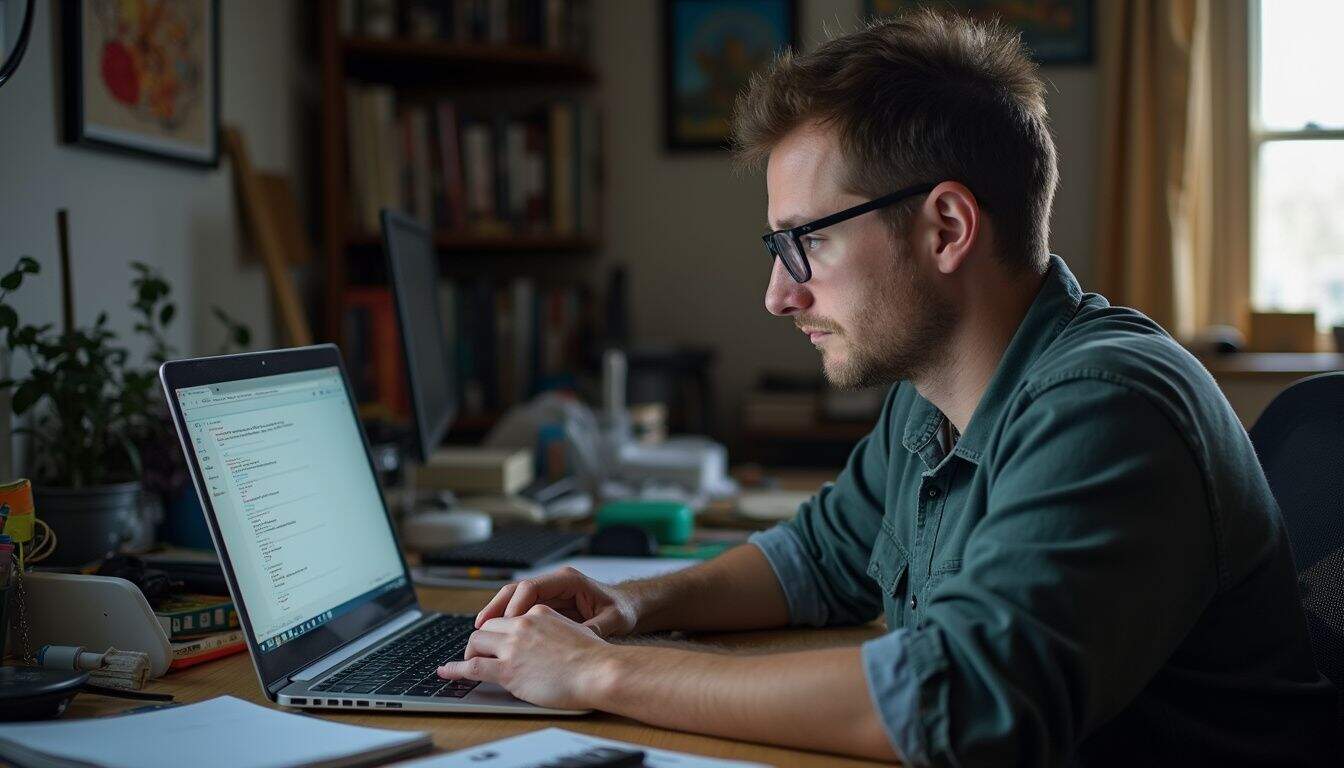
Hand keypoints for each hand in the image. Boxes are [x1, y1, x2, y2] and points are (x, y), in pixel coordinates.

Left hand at [438, 604, 614, 709]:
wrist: (598, 670)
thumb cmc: (595, 657)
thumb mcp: (576, 631)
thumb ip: (557, 631)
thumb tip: (551, 643)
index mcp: (539, 613)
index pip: (509, 616)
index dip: (499, 629)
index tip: (494, 637)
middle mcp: (522, 624)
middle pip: (488, 627)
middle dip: (481, 639)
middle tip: (478, 652)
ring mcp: (513, 646)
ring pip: (476, 642)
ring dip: (469, 653)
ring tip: (464, 663)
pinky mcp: (507, 669)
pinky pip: (471, 667)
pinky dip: (454, 670)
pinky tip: (446, 672)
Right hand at [474, 566, 639, 637]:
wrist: (629, 605)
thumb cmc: (622, 609)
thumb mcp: (613, 620)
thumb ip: (595, 628)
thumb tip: (579, 640)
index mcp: (568, 580)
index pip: (532, 587)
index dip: (516, 604)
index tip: (507, 623)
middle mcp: (555, 583)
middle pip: (517, 589)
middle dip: (496, 606)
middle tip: (480, 625)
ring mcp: (550, 592)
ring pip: (515, 598)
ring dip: (497, 613)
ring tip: (480, 631)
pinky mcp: (548, 604)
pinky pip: (522, 609)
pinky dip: (508, 621)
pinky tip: (498, 636)